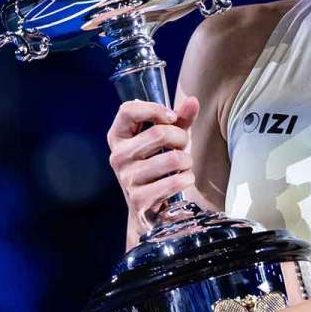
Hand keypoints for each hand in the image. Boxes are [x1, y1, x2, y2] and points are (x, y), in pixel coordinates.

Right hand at [107, 97, 200, 231]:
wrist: (147, 210)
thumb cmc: (157, 166)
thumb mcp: (166, 140)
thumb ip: (179, 119)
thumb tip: (193, 101)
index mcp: (118, 137)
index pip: (127, 110)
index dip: (154, 109)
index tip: (172, 117)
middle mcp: (118, 156)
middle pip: (159, 133)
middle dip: (181, 138)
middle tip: (183, 147)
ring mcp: (127, 179)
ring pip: (172, 158)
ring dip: (187, 161)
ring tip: (183, 165)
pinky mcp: (139, 199)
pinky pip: (175, 181)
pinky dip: (187, 179)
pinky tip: (182, 180)